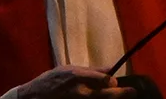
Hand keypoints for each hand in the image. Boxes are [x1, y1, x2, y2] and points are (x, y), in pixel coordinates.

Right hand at [17, 66, 135, 98]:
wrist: (32, 97)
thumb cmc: (51, 81)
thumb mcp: (69, 69)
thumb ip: (91, 71)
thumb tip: (111, 69)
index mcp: (78, 77)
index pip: (103, 80)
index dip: (113, 83)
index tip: (117, 83)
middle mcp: (79, 92)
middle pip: (105, 95)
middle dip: (120, 94)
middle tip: (133, 92)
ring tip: (122, 96)